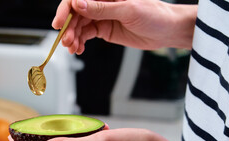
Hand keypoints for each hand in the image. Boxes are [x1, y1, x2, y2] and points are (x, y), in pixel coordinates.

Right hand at [52, 0, 196, 53]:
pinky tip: (79, 49)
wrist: (167, 31)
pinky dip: (80, 42)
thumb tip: (78, 4)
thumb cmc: (155, 15)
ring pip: (79, 25)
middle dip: (69, 27)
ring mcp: (102, 16)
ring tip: (72, 48)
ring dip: (73, 37)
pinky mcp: (104, 29)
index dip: (66, 9)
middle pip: (76, 13)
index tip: (60, 23)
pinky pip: (86, 34)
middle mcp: (101, 3)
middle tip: (67, 41)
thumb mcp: (128, 10)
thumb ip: (102, 8)